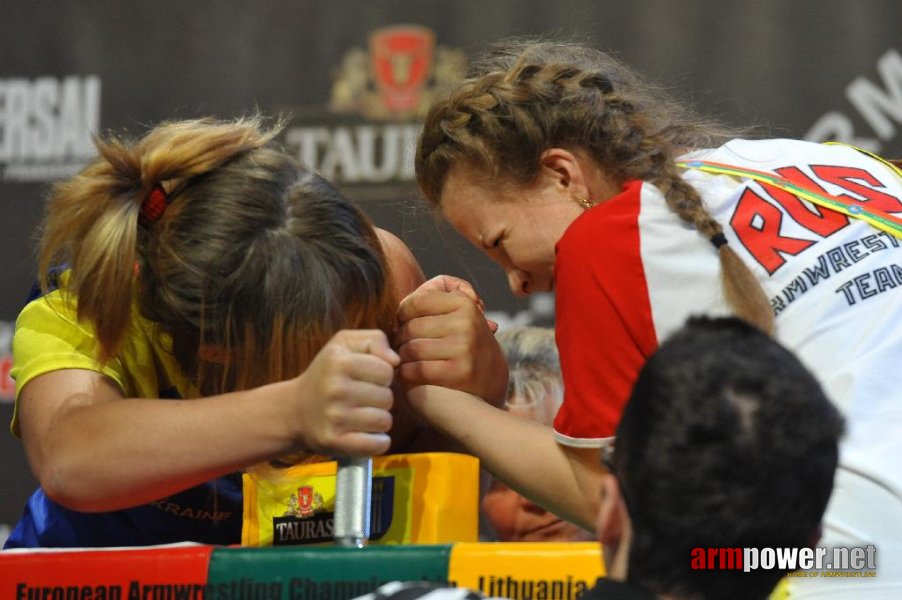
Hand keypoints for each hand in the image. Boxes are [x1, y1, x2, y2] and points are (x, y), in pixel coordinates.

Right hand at [292, 330, 399, 456]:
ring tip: (363, 415)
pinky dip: (378, 442)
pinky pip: (378, 444)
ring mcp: (335, 418)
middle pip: (388, 397)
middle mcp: (336, 389)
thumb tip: (395, 361)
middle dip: (380, 398)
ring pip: (384, 421)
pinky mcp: (335, 442)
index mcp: (339, 362)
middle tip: (363, 399)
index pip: (387, 370)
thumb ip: (374, 340)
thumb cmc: (326, 374)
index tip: (367, 379)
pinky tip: (367, 434)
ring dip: (379, 420)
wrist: (294, 410)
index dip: (382, 375)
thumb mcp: (344, 344)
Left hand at [396, 275, 507, 405]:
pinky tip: (410, 375)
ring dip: (402, 358)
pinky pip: (416, 369)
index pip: (415, 302)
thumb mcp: (462, 312)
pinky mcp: (459, 372)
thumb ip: (443, 291)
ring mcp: (464, 348)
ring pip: (411, 349)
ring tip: (406, 361)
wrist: (491, 382)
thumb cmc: (464, 342)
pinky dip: (406, 374)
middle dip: (400, 339)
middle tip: (402, 348)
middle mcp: (466, 323)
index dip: (403, 315)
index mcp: (464, 303)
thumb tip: (428, 286)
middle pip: (410, 328)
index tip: (405, 326)